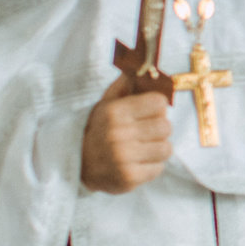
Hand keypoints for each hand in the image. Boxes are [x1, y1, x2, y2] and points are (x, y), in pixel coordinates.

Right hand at [82, 73, 172, 193]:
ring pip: (166, 148)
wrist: (78, 165)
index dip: (157, 108)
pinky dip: (152, 166)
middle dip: (158, 130)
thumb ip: (123, 86)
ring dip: (157, 149)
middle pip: (166, 126)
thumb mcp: (105, 105)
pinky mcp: (129, 178)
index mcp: (115, 112)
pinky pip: (159, 168)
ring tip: (142, 148)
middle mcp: (119, 134)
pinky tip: (138, 163)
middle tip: (146, 133)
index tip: (149, 113)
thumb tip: (141, 66)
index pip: (159, 103)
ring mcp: (124, 158)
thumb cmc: (98, 131)